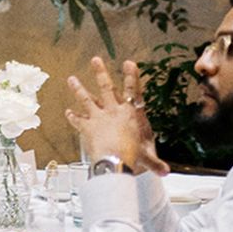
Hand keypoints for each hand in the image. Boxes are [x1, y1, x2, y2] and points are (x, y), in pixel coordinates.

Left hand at [65, 56, 168, 174]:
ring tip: (71, 79)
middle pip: (106, 88)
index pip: (134, 91)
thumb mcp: (146, 158)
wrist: (114, 160)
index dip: (132, 76)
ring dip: (78, 89)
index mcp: (130, 114)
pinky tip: (67, 112)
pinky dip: (72, 117)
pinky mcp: (87, 127)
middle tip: (95, 60)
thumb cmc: (132, 156)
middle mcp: (113, 111)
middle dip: (101, 73)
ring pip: (86, 99)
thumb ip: (154, 163)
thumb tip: (165, 171)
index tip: (129, 63)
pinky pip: (78, 121)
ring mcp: (98, 118)